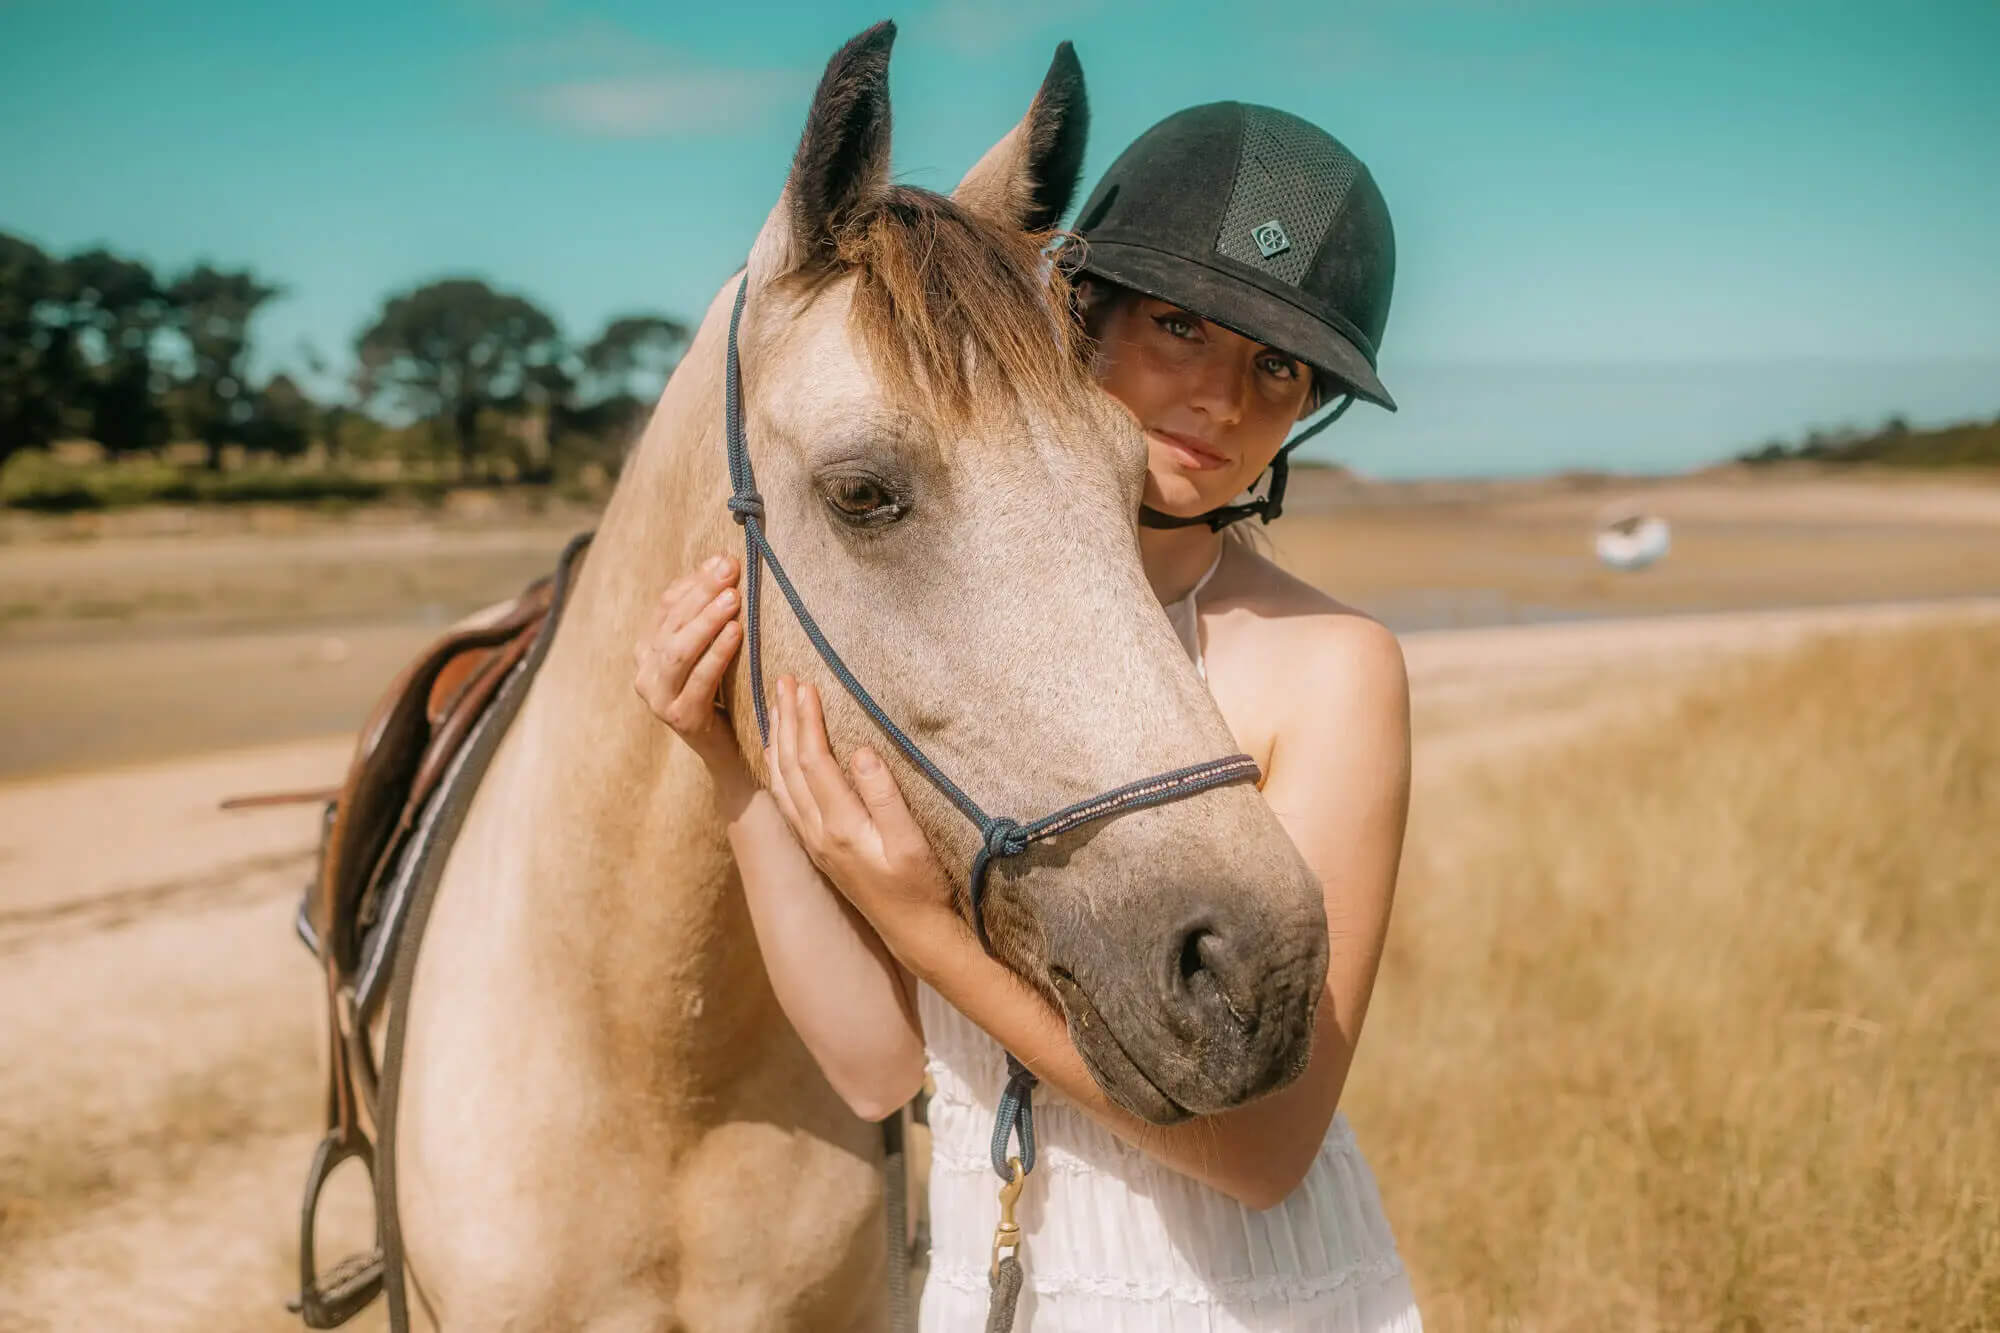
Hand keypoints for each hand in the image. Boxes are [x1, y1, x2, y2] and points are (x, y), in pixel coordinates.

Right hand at [634, 554, 747, 784]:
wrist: (728, 748)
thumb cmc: (725, 691)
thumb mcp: (713, 647)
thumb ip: (711, 612)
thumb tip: (723, 561)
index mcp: (648, 649)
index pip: (667, 605)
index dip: (694, 581)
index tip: (723, 559)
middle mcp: (646, 672)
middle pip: (671, 624)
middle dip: (701, 594)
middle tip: (730, 570)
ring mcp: (659, 697)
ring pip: (677, 651)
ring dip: (706, 621)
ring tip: (732, 599)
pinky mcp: (680, 718)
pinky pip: (699, 680)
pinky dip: (717, 653)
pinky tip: (736, 633)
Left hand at [766, 675, 962, 954]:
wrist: (914, 933)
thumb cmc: (921, 887)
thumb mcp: (912, 842)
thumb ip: (885, 796)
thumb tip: (860, 752)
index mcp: (839, 826)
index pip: (814, 761)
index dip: (807, 721)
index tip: (806, 685)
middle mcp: (817, 833)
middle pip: (790, 766)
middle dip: (786, 720)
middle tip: (783, 680)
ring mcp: (813, 842)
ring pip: (782, 782)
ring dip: (777, 740)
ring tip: (776, 706)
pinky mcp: (818, 848)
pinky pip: (785, 799)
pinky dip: (777, 768)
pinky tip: (778, 754)